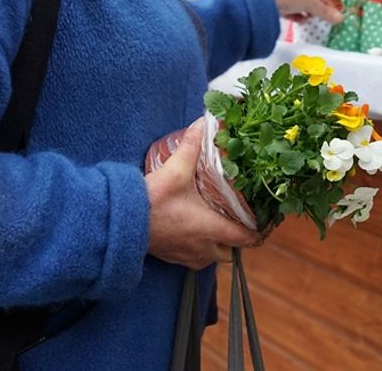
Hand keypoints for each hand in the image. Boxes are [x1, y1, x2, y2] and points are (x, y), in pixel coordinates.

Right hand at [145, 119, 260, 269]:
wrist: (120, 221)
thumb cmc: (152, 200)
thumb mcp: (176, 170)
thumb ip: (191, 146)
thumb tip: (203, 123)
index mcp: (210, 228)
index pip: (245, 238)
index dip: (256, 230)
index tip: (261, 219)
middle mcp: (202, 247)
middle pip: (230, 253)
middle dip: (236, 240)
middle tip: (238, 220)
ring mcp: (185, 256)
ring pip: (212, 258)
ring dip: (217, 246)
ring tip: (218, 226)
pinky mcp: (171, 258)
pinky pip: (193, 260)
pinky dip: (199, 250)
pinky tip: (194, 233)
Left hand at [268, 0, 342, 23]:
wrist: (263, 2)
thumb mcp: (310, 3)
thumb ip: (325, 12)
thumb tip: (339, 18)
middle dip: (320, 3)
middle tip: (327, 13)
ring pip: (302, 0)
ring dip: (309, 10)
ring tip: (313, 17)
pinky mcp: (278, 2)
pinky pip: (292, 8)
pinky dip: (298, 14)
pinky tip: (301, 20)